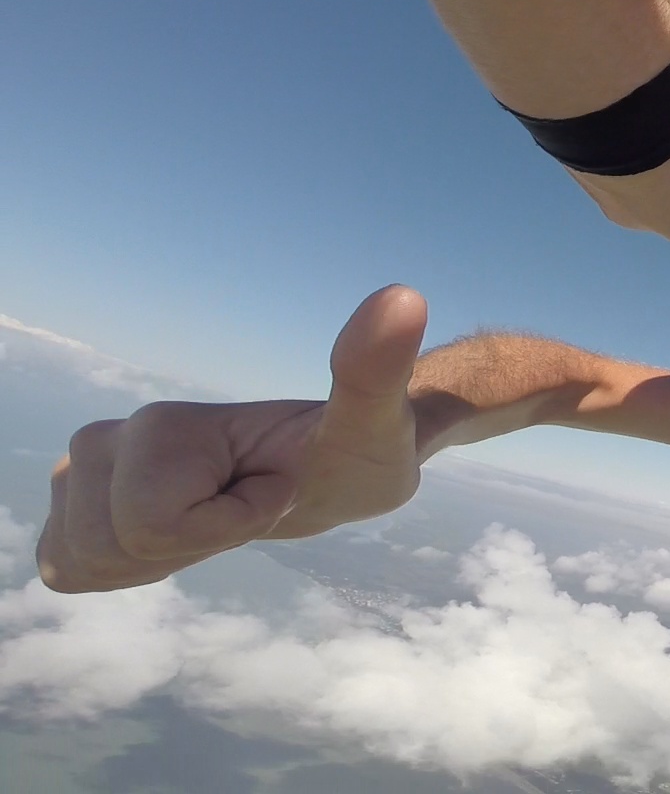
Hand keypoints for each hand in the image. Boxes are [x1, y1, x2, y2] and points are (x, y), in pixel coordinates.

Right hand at [36, 286, 428, 592]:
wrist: (344, 461)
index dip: (228, 523)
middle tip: (249, 500)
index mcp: (165, 424)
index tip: (275, 488)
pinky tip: (180, 535)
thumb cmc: (363, 446)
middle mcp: (107, 439)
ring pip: (85, 559)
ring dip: (163, 555)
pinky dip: (125, 568)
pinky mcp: (80, 507)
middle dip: (194, 542)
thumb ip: (377, 368)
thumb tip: (404, 296)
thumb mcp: (379, 419)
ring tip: (219, 514)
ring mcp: (84, 473)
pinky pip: (70, 567)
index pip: (153, 523)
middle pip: (112, 546)